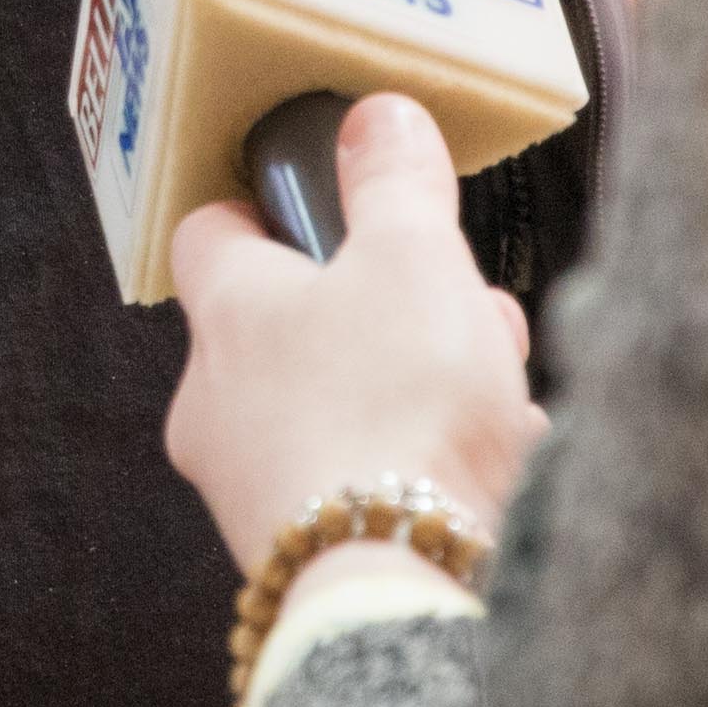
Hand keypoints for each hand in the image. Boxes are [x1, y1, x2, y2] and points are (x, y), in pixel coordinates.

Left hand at [162, 94, 545, 565]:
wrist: (398, 587)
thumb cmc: (393, 408)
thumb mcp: (414, 258)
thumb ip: (394, 181)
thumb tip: (375, 119)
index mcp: (228, 313)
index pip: (213, 231)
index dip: (271, 207)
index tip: (330, 201)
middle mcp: (216, 403)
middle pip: (300, 324)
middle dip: (394, 310)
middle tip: (461, 313)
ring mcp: (252, 487)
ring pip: (344, 404)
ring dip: (423, 388)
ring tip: (495, 396)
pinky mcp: (302, 555)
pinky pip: (370, 483)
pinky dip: (427, 468)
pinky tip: (492, 471)